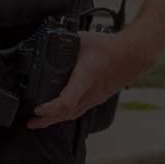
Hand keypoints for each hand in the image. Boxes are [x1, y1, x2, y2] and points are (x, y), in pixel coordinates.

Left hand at [26, 31, 152, 129]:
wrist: (134, 55)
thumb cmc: (111, 48)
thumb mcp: (83, 40)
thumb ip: (63, 42)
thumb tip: (47, 40)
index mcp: (85, 78)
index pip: (68, 100)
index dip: (51, 108)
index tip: (37, 109)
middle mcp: (90, 92)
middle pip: (67, 113)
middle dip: (47, 120)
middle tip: (30, 122)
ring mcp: (95, 97)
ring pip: (73, 114)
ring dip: (54, 120)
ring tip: (38, 123)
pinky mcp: (98, 98)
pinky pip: (79, 111)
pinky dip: (66, 115)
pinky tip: (58, 116)